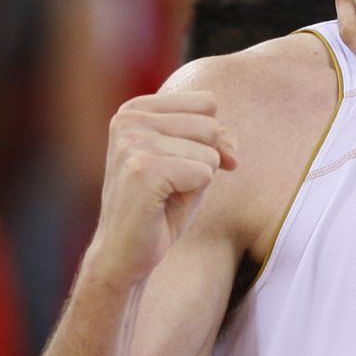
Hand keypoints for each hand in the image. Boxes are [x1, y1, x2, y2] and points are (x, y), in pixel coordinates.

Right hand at [89, 92, 236, 284]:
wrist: (125, 252)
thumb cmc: (162, 205)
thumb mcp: (195, 162)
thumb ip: (217, 140)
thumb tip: (230, 148)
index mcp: (136, 109)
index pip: (208, 103)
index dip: (211, 139)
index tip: (184, 163)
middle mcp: (129, 119)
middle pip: (212, 126)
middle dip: (205, 162)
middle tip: (172, 185)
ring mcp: (133, 142)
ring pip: (210, 153)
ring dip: (197, 181)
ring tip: (164, 195)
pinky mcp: (142, 169)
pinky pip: (204, 173)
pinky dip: (193, 195)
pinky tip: (161, 205)